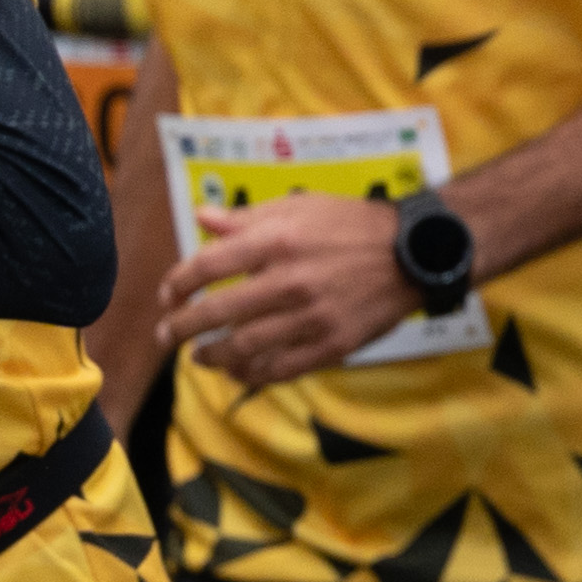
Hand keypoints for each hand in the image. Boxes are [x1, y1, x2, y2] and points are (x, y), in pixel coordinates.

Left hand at [163, 193, 415, 388]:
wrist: (414, 253)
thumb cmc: (352, 225)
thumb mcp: (300, 207)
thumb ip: (247, 218)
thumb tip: (201, 218)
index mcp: (278, 240)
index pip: (207, 266)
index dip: (178, 284)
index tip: (169, 295)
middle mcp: (290, 280)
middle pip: (216, 313)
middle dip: (181, 327)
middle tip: (167, 334)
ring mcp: (311, 317)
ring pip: (243, 348)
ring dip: (210, 356)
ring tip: (198, 356)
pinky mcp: (332, 345)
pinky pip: (280, 369)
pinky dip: (251, 374)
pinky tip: (237, 370)